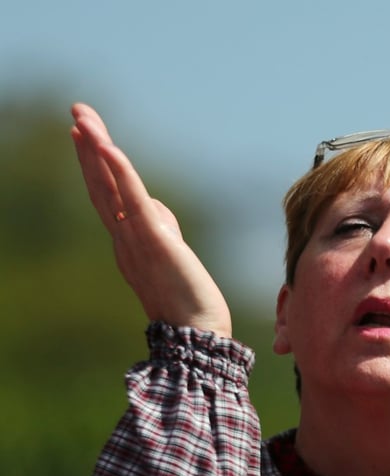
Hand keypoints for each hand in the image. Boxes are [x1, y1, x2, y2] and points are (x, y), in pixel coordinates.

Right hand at [70, 103, 231, 337]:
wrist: (197, 334)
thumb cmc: (188, 302)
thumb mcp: (172, 258)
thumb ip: (161, 232)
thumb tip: (156, 210)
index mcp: (127, 241)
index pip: (107, 195)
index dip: (95, 164)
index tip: (88, 135)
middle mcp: (124, 237)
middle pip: (101, 184)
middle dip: (89, 146)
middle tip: (76, 112)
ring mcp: (136, 238)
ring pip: (109, 186)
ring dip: (96, 149)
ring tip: (82, 118)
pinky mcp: (154, 239)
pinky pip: (132, 200)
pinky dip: (118, 172)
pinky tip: (106, 147)